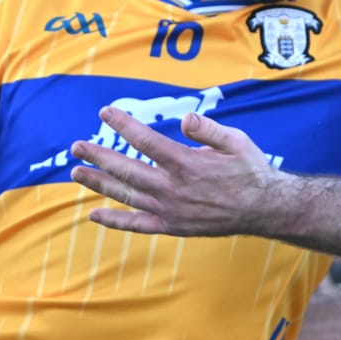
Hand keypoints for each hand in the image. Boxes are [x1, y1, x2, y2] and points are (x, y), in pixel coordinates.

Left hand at [68, 107, 287, 236]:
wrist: (264, 209)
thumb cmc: (250, 170)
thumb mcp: (236, 141)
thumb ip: (207, 129)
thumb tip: (184, 119)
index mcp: (186, 163)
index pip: (145, 141)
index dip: (123, 125)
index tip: (105, 113)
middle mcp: (172, 188)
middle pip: (126, 169)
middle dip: (98, 156)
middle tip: (76, 146)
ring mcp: (170, 210)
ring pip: (126, 196)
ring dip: (99, 183)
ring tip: (76, 173)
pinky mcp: (172, 226)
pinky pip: (137, 225)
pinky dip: (115, 221)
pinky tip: (95, 214)